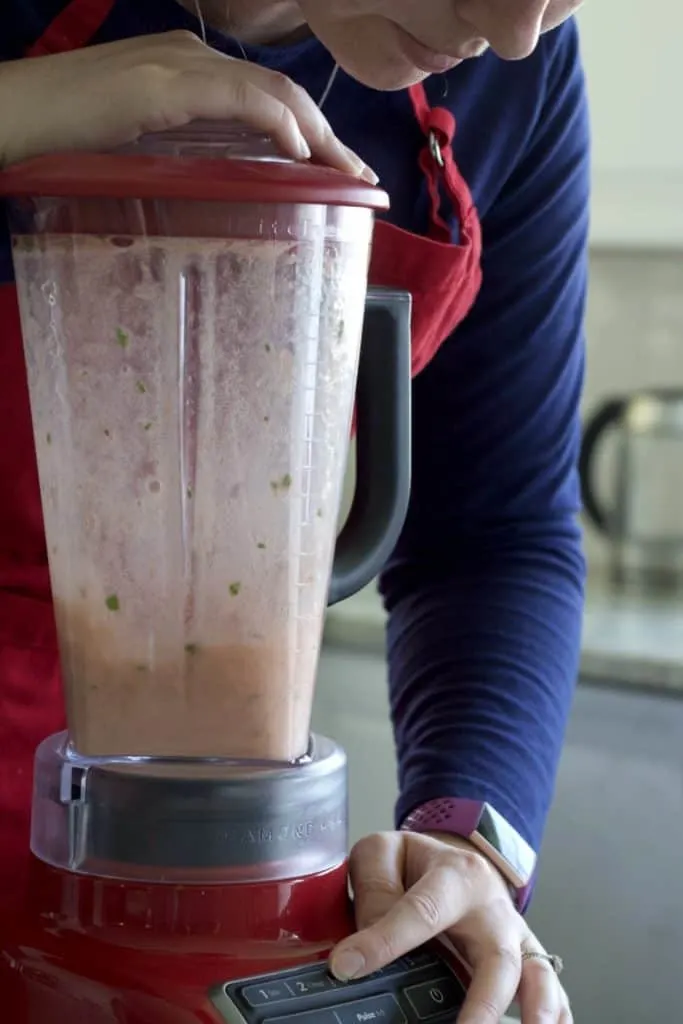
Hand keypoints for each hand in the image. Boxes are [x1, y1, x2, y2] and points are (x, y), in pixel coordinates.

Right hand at [0, 31, 375, 179]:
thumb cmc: (66, 137)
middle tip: (363, 177)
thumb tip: (224, 185)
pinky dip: (279, 125)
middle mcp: (193, 58)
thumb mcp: (141, 145)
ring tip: (349, 172)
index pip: (268, 98)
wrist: (11, 114)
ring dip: (320, 134)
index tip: (342, 173)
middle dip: (331, 137)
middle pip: (283, 94)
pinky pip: (241, 98)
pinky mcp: (166, 83)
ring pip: (274, 93)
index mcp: (188, 70)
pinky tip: (302, 156)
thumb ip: (183, 152)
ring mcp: (180, 66)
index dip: (313, 132)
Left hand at [329, 831, 571, 1023]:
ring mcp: (515, 938)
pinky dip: (555, 1014)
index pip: (420, 911)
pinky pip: (552, 991)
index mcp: (455, 875)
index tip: (348, 968)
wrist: (457, 858)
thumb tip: (362, 947)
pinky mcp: (526, 961)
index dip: (384, 941)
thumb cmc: (418, 863)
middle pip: (497, 956)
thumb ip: (374, 890)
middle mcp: (492, 909)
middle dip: (484, 1002)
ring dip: (534, 1011)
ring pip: (536, 975)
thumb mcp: (385, 853)